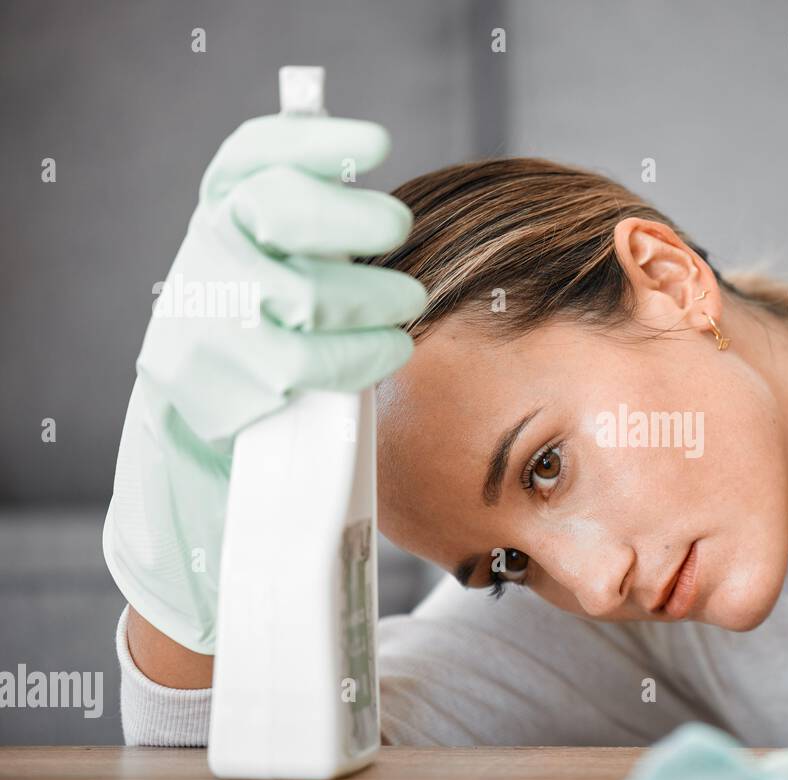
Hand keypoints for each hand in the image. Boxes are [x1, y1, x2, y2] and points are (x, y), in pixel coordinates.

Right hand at [103, 113, 426, 652]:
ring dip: (371, 299)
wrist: (206, 449)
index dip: (312, 141)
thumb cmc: (273, 348)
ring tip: (406, 306)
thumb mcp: (284, 279)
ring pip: (300, 294)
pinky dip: (359, 356)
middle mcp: (202, 258)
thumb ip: (316, 234)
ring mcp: (200, 321)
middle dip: (353, 219)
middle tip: (400, 232)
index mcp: (218, 216)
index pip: (251, 157)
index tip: (376, 143)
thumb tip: (381, 200)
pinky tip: (388, 352)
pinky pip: (300, 364)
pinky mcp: (209, 384)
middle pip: (278, 211)